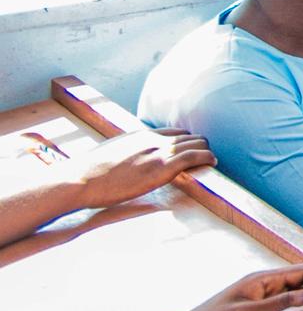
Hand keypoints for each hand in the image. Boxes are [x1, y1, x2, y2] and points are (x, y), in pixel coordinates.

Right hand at [73, 132, 214, 208]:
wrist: (80, 179)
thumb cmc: (89, 173)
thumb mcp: (111, 153)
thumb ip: (127, 152)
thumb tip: (126, 160)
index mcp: (139, 135)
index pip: (172, 131)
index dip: (185, 140)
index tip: (191, 149)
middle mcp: (152, 139)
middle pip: (188, 136)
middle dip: (199, 145)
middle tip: (204, 156)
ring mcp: (159, 151)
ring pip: (196, 143)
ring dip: (206, 151)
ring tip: (211, 160)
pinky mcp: (163, 166)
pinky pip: (195, 156)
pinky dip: (208, 157)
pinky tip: (213, 162)